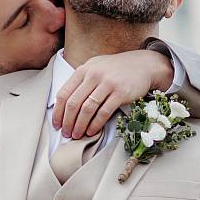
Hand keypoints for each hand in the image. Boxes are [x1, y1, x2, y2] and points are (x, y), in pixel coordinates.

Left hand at [53, 50, 173, 138]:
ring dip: (79, 125)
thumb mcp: (96, 68)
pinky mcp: (120, 92)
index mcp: (83, 70)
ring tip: (77, 135)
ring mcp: (107, 83)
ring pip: (87, 109)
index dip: (58, 112)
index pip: (63, 93)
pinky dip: (95, 124)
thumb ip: (81, 81)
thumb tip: (65, 104)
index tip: (56, 124)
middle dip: (67, 122)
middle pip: (73, 103)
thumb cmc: (117, 69)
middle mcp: (93, 75)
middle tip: (66, 133)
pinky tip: (91, 131)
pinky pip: (103, 112)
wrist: (143, 64)